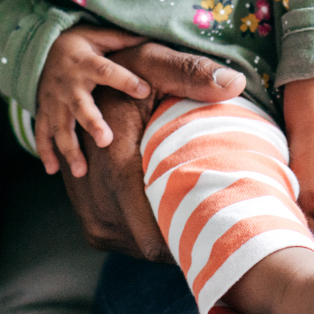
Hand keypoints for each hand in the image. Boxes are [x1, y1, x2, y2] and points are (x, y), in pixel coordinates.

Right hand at [34, 26, 151, 177]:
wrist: (40, 48)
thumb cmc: (78, 44)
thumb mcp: (98, 36)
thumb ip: (122, 40)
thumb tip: (152, 39)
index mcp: (85, 63)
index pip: (108, 72)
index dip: (126, 80)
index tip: (145, 90)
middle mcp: (68, 84)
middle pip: (80, 106)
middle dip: (92, 124)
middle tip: (105, 141)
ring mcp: (53, 100)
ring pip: (60, 127)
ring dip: (69, 149)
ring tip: (81, 170)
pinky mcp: (44, 111)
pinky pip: (41, 133)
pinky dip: (45, 152)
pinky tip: (53, 169)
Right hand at [58, 41, 247, 260]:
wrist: (78, 89)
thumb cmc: (124, 75)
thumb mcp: (155, 65)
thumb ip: (192, 75)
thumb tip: (235, 82)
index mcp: (116, 169)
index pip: (154, 237)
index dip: (190, 238)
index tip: (221, 228)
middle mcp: (96, 201)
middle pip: (151, 246)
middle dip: (185, 237)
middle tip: (220, 222)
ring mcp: (90, 214)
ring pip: (140, 247)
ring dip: (167, 235)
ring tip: (199, 215)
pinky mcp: (90, 221)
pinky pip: (127, 241)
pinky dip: (151, 231)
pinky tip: (173, 213)